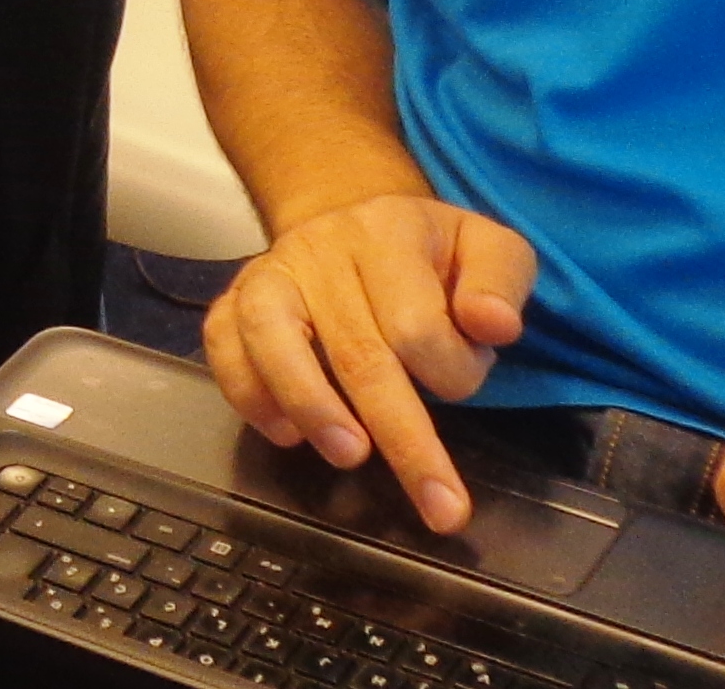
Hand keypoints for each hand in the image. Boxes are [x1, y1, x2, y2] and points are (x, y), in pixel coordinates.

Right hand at [201, 194, 533, 533]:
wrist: (352, 216)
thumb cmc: (429, 252)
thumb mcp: (488, 248)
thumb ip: (501, 281)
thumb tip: (493, 326)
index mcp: (391, 230)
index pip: (417, 323)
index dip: (452, 373)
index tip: (466, 383)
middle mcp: (324, 247)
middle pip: (356, 351)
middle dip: (402, 438)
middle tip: (440, 507)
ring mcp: (272, 271)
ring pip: (272, 338)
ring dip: (311, 407)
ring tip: (350, 457)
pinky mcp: (235, 297)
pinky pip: (223, 343)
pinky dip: (247, 394)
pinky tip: (285, 434)